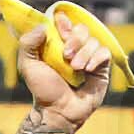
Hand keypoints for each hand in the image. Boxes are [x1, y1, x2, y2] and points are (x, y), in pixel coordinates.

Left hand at [18, 13, 116, 128]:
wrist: (59, 110)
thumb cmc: (42, 89)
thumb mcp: (28, 65)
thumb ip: (28, 43)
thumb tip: (43, 26)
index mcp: (57, 44)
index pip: (65, 22)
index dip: (65, 23)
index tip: (60, 31)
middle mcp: (75, 48)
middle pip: (82, 28)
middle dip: (75, 39)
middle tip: (66, 55)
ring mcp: (89, 57)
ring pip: (94, 41)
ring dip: (84, 53)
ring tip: (76, 69)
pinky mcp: (102, 68)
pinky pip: (105, 52)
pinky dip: (96, 58)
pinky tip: (88, 70)